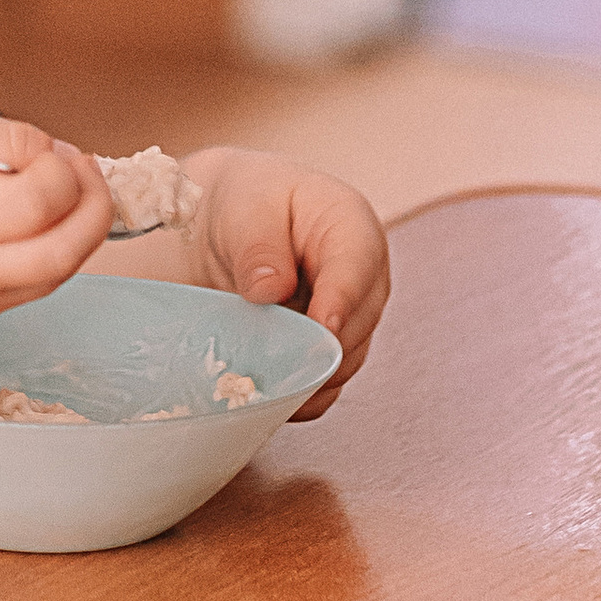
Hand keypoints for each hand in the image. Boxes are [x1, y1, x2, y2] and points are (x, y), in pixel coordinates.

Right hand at [0, 105, 112, 327]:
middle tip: (88, 172)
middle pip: (67, 252)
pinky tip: (40, 221)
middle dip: (96, 207)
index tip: (56, 150)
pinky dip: (53, 255)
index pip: (42, 202)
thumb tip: (50, 154)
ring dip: (80, 234)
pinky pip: (32, 288)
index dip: (66, 170)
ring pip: (58, 277)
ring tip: (66, 192)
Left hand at [187, 149, 389, 417]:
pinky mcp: (334, 352)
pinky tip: (269, 393)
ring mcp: (354, 319)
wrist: (235, 228)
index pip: (356, 268)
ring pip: (343, 363)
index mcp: (352, 227)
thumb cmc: (249, 206)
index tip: (321, 329)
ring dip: (304, 372)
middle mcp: (365, 278)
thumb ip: (258, 248)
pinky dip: (300, 394)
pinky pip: (327, 386)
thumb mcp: (246, 210)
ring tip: (257, 372)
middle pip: (357, 325)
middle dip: (315, 345)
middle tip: (269, 356)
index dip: (340, 301)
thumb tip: (270, 290)